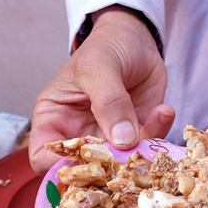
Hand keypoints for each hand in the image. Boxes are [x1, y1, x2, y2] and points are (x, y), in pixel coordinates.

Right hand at [29, 6, 174, 174]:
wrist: (135, 38)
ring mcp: (111, 138)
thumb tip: (122, 140)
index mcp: (54, 120)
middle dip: (109, 167)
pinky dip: (159, 131)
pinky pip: (149, 146)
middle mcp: (80, 135)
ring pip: (122, 163)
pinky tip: (164, 110)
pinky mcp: (138, 134)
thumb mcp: (99, 67)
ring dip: (141, 149)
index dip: (58, 167)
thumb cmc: (104, 48)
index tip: (85, 164)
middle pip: (85, 169)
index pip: (43, 157)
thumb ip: (108, 101)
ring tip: (156, 118)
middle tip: (131, 150)